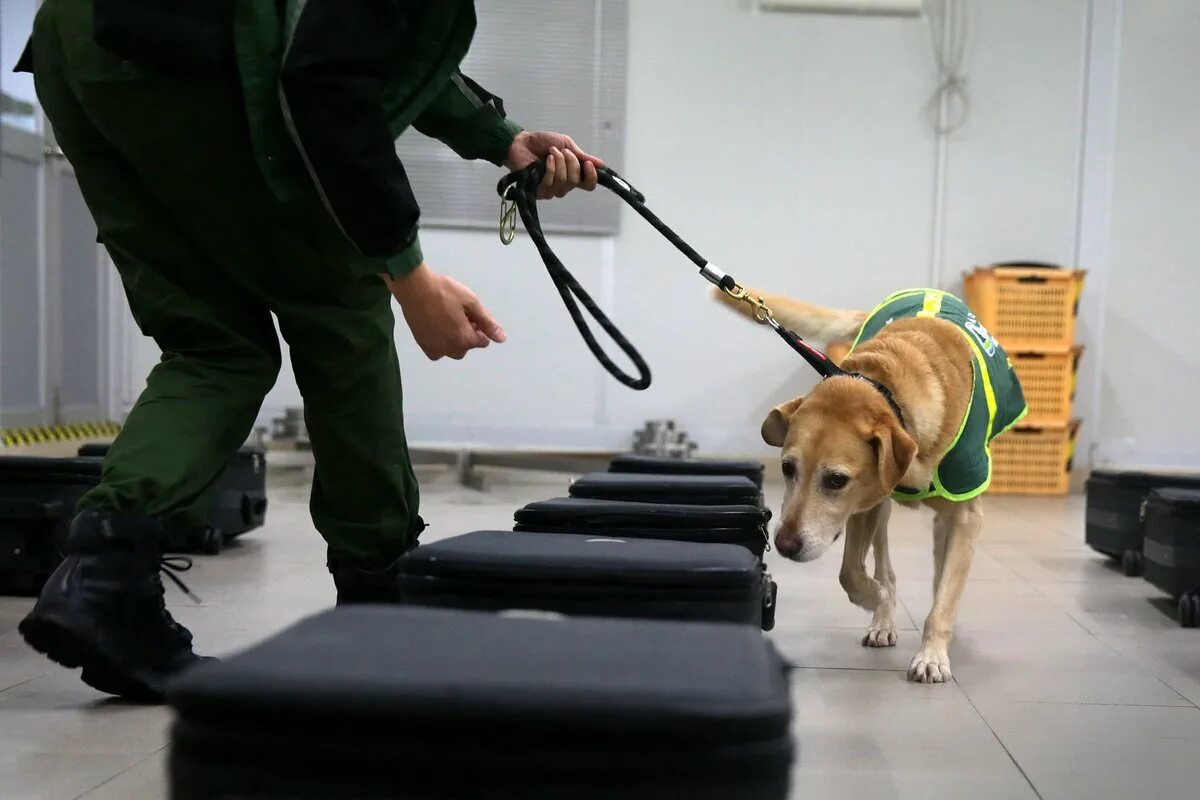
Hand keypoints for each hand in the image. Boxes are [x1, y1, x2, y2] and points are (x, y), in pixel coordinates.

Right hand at [385, 264, 505, 360]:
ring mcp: (435, 347)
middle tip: (459, 315)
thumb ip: (487, 322)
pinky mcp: (422, 343)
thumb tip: (501, 338)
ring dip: (454, 340)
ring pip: (452, 351)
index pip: (483, 341)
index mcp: (465, 338)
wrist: (414, 288)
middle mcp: (450, 348)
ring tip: (447, 320)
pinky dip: (440, 345)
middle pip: (467, 346)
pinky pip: (436, 352)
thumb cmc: (444, 291)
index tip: (470, 313)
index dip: (480, 326)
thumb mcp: (471, 302)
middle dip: (467, 334)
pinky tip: (437, 329)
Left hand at [505, 131, 603, 198]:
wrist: (522, 142)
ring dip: (559, 163)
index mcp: (572, 174)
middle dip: (571, 163)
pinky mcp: (538, 191)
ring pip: (564, 182)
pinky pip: (550, 183)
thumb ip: (581, 156)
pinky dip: (550, 168)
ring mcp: (551, 190)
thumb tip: (600, 164)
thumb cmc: (542, 143)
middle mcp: (563, 185)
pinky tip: (546, 160)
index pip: (588, 185)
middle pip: (576, 181)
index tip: (587, 164)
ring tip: (551, 152)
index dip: (591, 177)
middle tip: (562, 151)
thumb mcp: (566, 145)